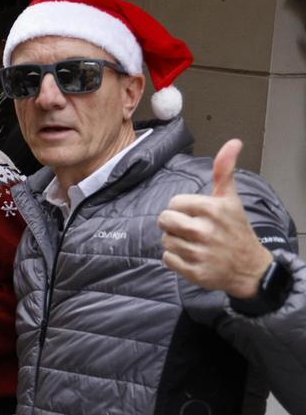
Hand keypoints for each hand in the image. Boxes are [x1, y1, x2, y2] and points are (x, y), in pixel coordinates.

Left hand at [158, 139, 272, 298]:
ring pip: (165, 240)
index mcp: (213, 209)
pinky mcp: (194, 272)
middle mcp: (205, 230)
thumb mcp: (231, 199)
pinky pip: (167, 259)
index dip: (182, 208)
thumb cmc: (236, 230)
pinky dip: (175, 259)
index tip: (196, 214)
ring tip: (194, 243)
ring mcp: (200, 253)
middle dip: (174, 224)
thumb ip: (224, 171)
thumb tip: (233, 142)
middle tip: (191, 229)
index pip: (173, 203)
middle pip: (164, 220)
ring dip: (176, 242)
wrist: (249, 268)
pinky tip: (192, 257)